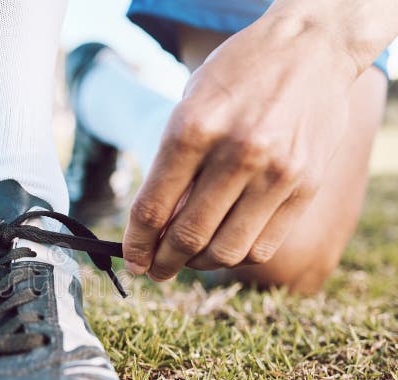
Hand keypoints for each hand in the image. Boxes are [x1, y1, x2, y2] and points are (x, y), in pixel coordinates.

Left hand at [122, 17, 355, 280]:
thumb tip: (157, 231)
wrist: (312, 45)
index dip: (136, 245)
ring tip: (188, 258)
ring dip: (198, 265)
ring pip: (226, 251)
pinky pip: (262, 246)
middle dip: (163, 263)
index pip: (152, 209)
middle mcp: (237, 153)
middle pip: (188, 236)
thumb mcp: (190, 107)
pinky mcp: (306, 186)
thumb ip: (173, 167)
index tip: (133, 260)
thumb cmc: (237, 76)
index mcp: (194, 128)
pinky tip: (223, 246)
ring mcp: (276, 172)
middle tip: (156, 269)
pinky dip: (235, 257)